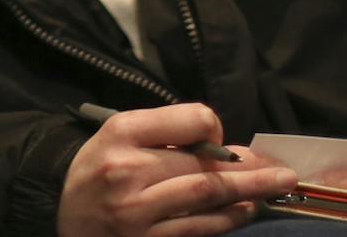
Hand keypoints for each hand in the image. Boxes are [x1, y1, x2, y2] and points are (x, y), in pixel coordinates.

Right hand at [59, 104, 297, 236]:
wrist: (64, 220)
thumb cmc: (98, 172)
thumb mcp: (118, 137)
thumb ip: (164, 134)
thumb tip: (225, 145)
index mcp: (121, 133)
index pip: (189, 120)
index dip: (214, 127)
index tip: (221, 137)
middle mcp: (128, 171)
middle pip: (205, 164)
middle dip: (250, 167)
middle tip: (282, 170)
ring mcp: (138, 212)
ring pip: (207, 197)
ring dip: (249, 193)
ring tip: (275, 188)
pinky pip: (198, 228)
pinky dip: (228, 219)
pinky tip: (246, 211)